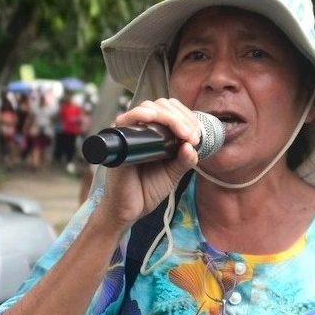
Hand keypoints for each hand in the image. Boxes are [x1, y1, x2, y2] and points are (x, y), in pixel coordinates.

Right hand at [95, 98, 202, 228]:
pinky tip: (151, 117)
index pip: (172, 110)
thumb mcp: (173, 173)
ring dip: (169, 116)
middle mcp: (142, 129)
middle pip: (162, 105)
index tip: (196, 136)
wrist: (130, 209)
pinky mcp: (117, 141)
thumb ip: (185, 160)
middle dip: (182, 118)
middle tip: (192, 137)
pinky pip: (124, 120)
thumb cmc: (148, 189)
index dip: (187, 117)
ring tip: (182, 133)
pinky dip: (139, 114)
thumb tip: (192, 145)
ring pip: (148, 108)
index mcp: (157, 133)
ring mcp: (128, 133)